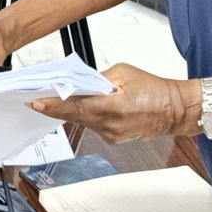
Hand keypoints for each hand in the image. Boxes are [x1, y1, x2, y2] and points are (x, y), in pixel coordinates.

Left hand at [27, 62, 200, 143]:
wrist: (175, 110)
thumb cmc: (155, 89)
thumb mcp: (124, 72)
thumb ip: (98, 78)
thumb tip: (80, 82)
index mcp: (112, 107)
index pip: (75, 106)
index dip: (53, 105)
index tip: (36, 103)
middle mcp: (110, 125)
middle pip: (74, 116)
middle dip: (55, 108)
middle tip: (36, 101)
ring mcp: (111, 135)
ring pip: (83, 121)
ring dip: (73, 111)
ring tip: (60, 99)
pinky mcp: (114, 138)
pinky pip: (94, 125)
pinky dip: (88, 115)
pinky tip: (88, 106)